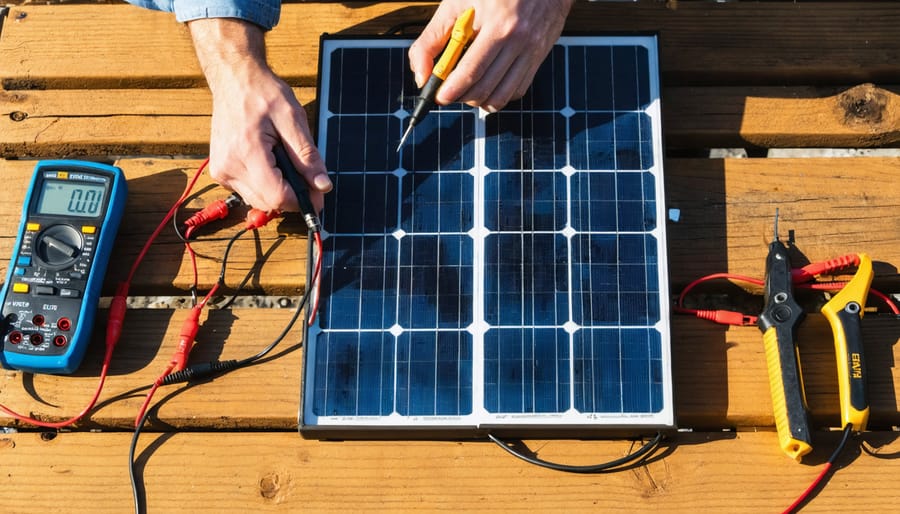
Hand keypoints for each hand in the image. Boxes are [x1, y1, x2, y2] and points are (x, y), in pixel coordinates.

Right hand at [188, 18, 331, 212]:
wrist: (234, 80)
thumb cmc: (262, 93)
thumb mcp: (293, 119)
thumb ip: (308, 156)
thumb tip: (322, 186)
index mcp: (247, 153)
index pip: (278, 196)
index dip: (303, 200)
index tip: (319, 194)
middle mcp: (229, 167)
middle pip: (269, 203)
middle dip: (292, 196)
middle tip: (308, 177)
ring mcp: (222, 171)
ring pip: (259, 201)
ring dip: (278, 191)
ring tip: (286, 162)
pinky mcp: (220, 172)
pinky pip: (248, 191)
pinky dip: (265, 184)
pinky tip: (271, 162)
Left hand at [408, 0, 573, 111]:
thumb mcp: (456, 3)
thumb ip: (432, 39)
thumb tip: (421, 74)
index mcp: (497, 24)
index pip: (472, 71)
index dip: (452, 90)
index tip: (439, 96)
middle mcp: (518, 40)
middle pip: (486, 88)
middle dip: (462, 98)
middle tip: (449, 92)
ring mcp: (532, 50)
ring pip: (502, 96)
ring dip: (479, 101)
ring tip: (467, 91)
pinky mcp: (539, 56)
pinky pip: (518, 90)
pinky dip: (499, 95)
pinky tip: (488, 84)